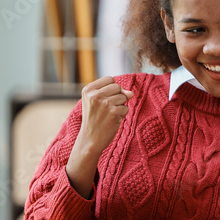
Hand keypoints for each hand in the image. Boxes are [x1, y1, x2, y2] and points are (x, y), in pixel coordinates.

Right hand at [67, 77, 132, 196]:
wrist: (90, 140)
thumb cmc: (94, 119)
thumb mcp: (96, 102)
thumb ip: (113, 93)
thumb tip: (131, 93)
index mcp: (88, 90)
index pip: (110, 79)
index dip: (112, 89)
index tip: (104, 99)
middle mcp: (95, 95)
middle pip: (118, 86)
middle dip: (117, 97)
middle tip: (106, 109)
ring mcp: (105, 103)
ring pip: (124, 97)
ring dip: (120, 106)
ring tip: (108, 115)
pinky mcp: (114, 112)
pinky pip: (126, 108)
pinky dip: (122, 115)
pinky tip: (112, 121)